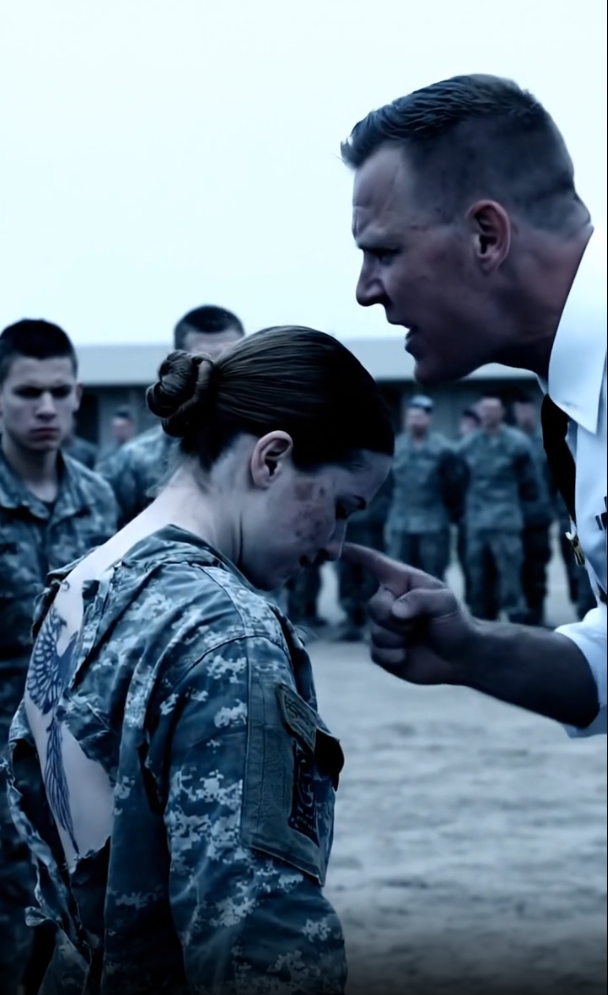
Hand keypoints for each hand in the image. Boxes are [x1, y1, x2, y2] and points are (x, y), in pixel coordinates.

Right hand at [341, 543, 475, 684]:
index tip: (336, 547)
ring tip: (417, 638)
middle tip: (417, 624)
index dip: (354, 554)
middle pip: (375, 606)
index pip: (374, 562)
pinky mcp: (383, 650)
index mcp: (402, 581)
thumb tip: (395, 610)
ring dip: (399, 639)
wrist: (461, 658)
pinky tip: (407, 655)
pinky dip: (393, 656)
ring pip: (376, 631)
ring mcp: (385, 626)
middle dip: (396, 619)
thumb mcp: (446, 603)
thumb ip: (421, 599)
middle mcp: (390, 600)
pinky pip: (376, 651)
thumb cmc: (456, 622)